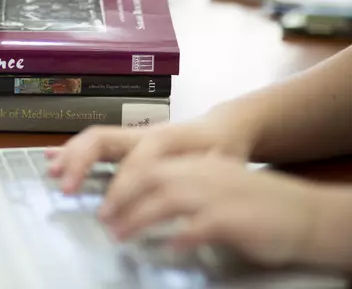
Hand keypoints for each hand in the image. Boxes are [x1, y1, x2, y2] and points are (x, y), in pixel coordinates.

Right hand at [46, 118, 255, 193]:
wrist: (225, 127)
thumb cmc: (224, 150)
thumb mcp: (222, 168)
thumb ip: (202, 183)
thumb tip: (183, 207)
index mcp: (166, 139)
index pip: (134, 163)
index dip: (120, 188)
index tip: (107, 215)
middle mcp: (143, 133)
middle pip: (102, 138)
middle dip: (80, 162)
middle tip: (66, 189)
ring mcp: (132, 134)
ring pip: (93, 138)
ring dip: (70, 155)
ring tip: (52, 172)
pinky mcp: (126, 140)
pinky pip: (94, 141)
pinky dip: (71, 149)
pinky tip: (51, 156)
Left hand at [97, 155, 321, 267]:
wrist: (307, 214)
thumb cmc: (257, 205)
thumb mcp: (218, 186)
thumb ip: (186, 187)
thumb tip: (148, 200)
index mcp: (200, 164)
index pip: (151, 166)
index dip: (123, 182)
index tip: (105, 201)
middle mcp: (206, 173)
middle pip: (153, 178)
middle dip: (123, 197)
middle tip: (104, 219)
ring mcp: (221, 193)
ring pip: (169, 199)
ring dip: (140, 217)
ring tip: (120, 234)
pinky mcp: (236, 218)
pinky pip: (202, 224)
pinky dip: (182, 235)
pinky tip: (169, 247)